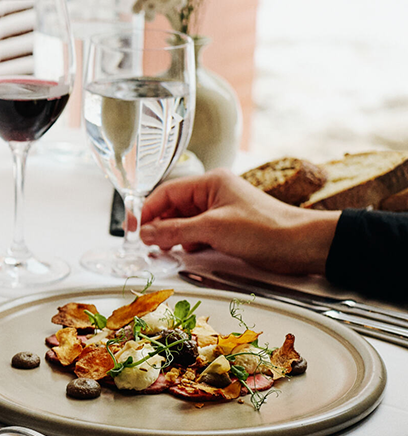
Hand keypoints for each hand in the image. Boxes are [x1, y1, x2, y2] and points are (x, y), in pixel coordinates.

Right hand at [140, 169, 340, 274]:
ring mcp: (221, 211)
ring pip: (184, 221)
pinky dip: (188, 242)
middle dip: (158, 225)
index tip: (133, 228)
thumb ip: (174, 230)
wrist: (303, 245)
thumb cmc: (267, 229)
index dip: (146, 210)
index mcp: (210, 183)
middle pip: (173, 207)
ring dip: (172, 235)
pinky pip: (198, 232)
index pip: (166, 192)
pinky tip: (184, 252)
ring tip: (162, 250)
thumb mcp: (213, 229)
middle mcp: (214, 193)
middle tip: (146, 244)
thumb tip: (145, 233)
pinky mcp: (228, 228)